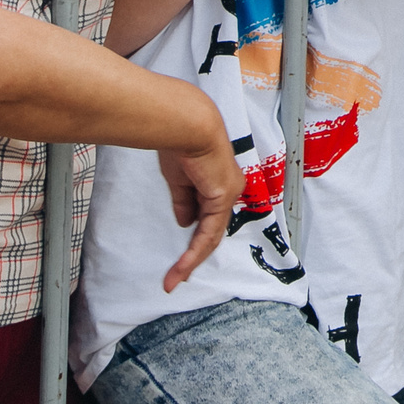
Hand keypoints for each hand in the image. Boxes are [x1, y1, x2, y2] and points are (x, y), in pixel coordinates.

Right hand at [157, 130, 243, 291]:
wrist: (188, 125)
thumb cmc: (181, 143)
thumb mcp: (180, 180)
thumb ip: (185, 201)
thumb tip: (186, 223)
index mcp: (219, 183)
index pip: (210, 217)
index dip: (196, 238)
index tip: (181, 256)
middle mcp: (229, 189)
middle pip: (212, 231)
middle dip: (193, 256)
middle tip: (177, 276)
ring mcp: (228, 194)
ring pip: (210, 237)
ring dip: (191, 260)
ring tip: (174, 278)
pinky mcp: (222, 197)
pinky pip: (208, 233)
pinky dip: (194, 252)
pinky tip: (182, 266)